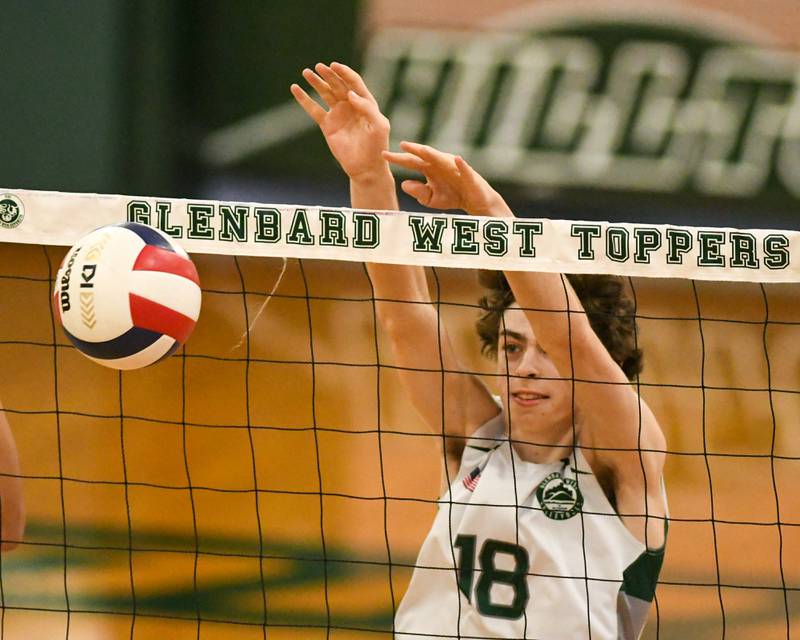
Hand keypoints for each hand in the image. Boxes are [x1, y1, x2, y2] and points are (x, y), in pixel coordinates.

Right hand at [291, 62, 390, 180]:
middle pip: (338, 85)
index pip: (354, 82)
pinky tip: (295, 88)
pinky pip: (313, 109)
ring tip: (306, 72)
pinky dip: (304, 99)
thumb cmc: (377, 147)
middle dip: (328, 74)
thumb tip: (350, 94)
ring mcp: (338, 114)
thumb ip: (367, 108)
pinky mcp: (327, 125)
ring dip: (316, 82)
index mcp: (365, 103)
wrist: (366, 167)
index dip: (344, 73)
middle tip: (319, 66)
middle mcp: (351, 105)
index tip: (335, 66)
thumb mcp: (379, 126)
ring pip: (325, 93)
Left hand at [382, 142, 512, 216]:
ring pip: (443, 159)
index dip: (398, 158)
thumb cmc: (452, 196)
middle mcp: (441, 164)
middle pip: (424, 156)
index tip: (383, 155)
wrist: (474, 202)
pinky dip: (461, 165)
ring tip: (422, 149)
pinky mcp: (470, 176)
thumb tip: (404, 184)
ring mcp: (455, 168)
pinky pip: (465, 170)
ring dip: (433, 154)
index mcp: (430, 169)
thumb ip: (417, 192)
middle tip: (401, 145)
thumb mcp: (430, 199)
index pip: (411, 162)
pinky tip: (457, 159)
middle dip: (414, 150)